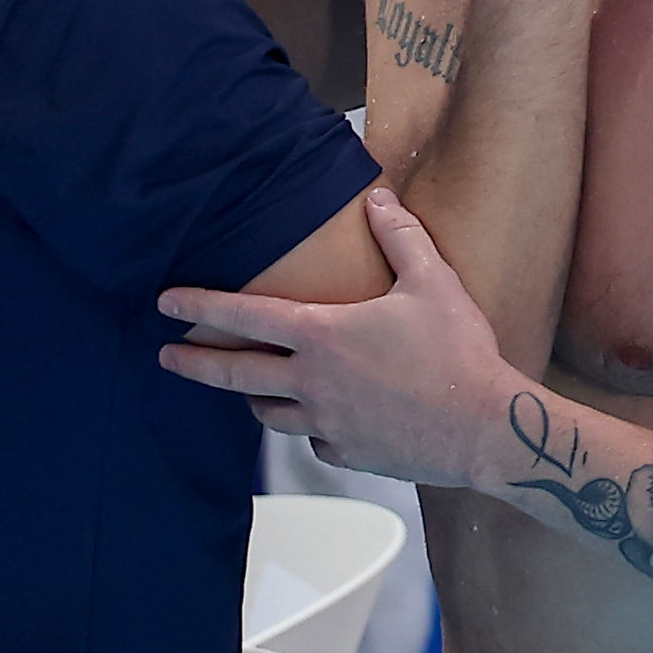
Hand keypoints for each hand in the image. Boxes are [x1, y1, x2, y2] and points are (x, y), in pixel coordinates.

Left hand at [158, 188, 523, 487]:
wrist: (486, 426)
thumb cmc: (458, 353)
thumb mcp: (432, 280)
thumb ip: (400, 235)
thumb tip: (379, 198)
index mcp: (322, 334)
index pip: (243, 316)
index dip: (199, 306)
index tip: (165, 304)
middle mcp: (312, 382)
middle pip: (234, 373)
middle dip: (194, 363)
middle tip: (166, 358)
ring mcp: (327, 422)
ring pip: (268, 413)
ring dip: (251, 397)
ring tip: (245, 389)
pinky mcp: (349, 454)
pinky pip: (315, 439)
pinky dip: (310, 427)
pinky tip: (319, 420)